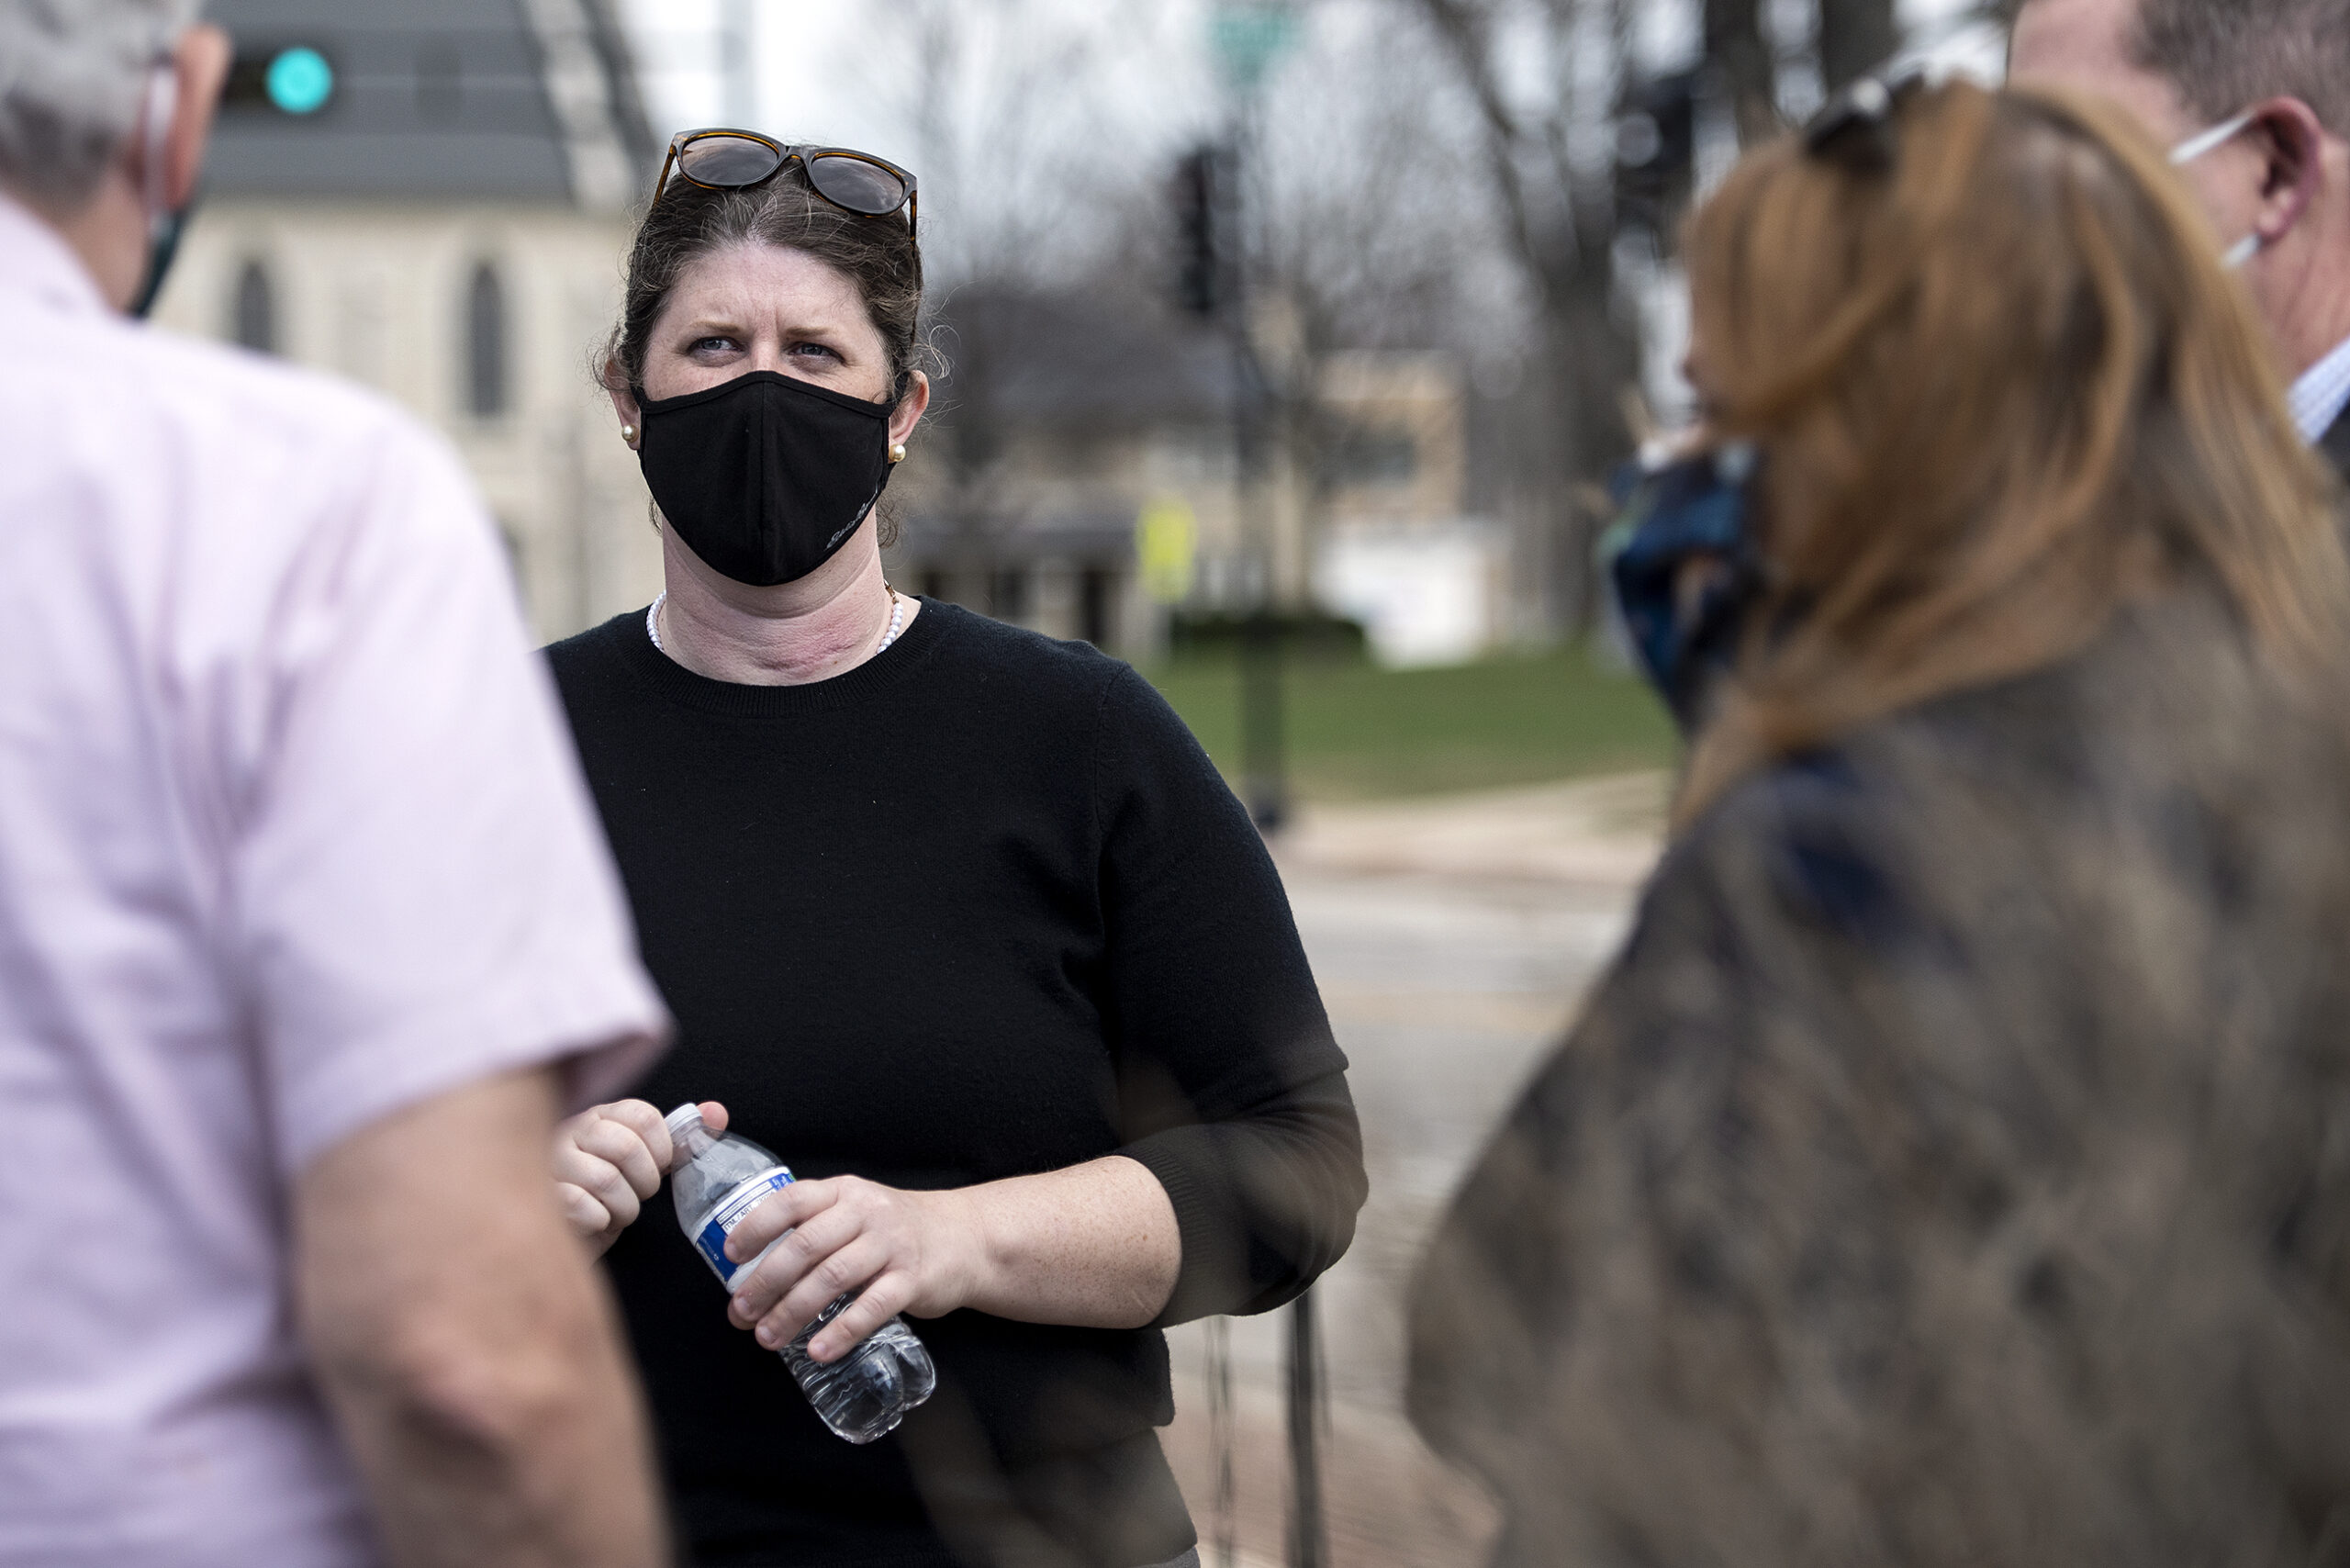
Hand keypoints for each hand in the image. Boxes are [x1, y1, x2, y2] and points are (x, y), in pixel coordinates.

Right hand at [550, 1098, 727, 1254]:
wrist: (573, 1238)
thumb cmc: (611, 1197)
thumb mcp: (647, 1165)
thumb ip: (681, 1138)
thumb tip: (716, 1113)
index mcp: (600, 1116)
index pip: (644, 1116)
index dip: (663, 1150)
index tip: (658, 1168)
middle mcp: (570, 1131)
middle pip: (627, 1147)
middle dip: (644, 1183)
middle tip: (637, 1195)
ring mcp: (549, 1162)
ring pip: (605, 1180)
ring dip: (624, 1208)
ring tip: (616, 1211)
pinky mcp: (541, 1196)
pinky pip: (580, 1205)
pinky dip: (600, 1220)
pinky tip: (595, 1220)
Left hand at [722, 1176, 981, 1361]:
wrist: (964, 1238)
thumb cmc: (893, 1231)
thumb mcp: (855, 1212)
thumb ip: (813, 1230)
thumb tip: (752, 1276)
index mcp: (843, 1192)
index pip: (791, 1201)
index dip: (757, 1227)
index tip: (731, 1256)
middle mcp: (866, 1212)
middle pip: (806, 1245)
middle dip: (766, 1282)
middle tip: (741, 1312)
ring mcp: (892, 1244)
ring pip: (833, 1278)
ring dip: (794, 1311)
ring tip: (768, 1337)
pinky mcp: (913, 1278)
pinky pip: (872, 1307)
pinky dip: (842, 1331)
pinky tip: (819, 1350)